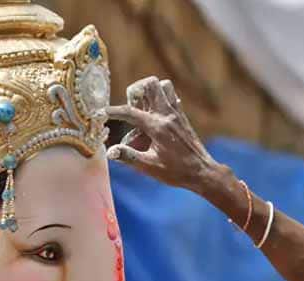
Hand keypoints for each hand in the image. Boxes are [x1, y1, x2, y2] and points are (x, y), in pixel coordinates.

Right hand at [107, 77, 229, 193]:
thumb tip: (110, 152)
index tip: (101, 113)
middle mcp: (168, 115)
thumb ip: (129, 157)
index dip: (113, 111)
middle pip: (150, 84)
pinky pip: (170, 96)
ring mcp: (176, 113)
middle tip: (131, 106)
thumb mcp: (150, 167)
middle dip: (136, 91)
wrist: (202, 171)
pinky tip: (154, 115)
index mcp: (158, 127)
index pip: (130, 112)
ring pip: (163, 86)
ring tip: (142, 108)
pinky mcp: (182, 116)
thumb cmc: (177, 172)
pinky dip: (160, 99)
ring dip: (149, 92)